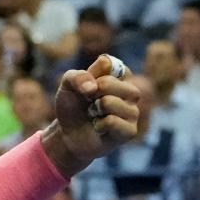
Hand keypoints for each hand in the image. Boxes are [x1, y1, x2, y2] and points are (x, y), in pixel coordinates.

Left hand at [43, 55, 139, 176]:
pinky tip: (99, 128)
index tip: (88, 84)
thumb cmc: (72, 106)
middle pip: (110, 82)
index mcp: (119, 76)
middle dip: (91, 92)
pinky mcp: (130, 130)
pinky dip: (99, 125)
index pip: (112, 64)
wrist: (68, 134)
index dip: (94, 75)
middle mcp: (130, 92)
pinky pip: (113, 121)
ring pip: (110, 102)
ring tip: (94, 115)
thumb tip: (93, 86)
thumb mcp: (67, 85)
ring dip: (94, 110)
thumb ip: (77, 77)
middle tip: (90, 102)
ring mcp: (132, 112)